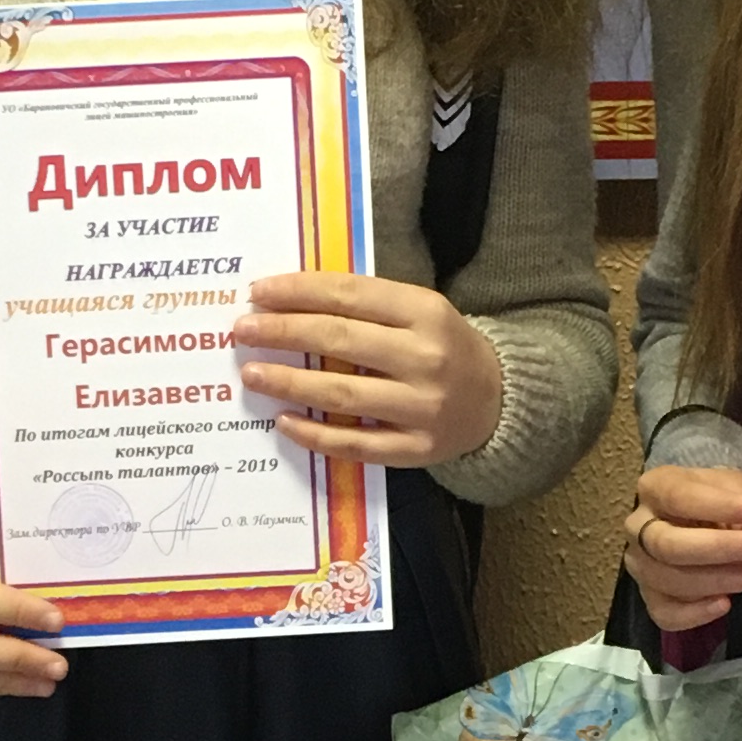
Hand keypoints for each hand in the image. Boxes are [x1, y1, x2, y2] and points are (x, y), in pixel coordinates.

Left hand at [233, 272, 504, 469]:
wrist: (498, 398)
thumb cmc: (442, 346)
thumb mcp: (418, 311)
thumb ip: (365, 305)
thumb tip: (289, 303)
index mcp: (425, 311)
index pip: (349, 295)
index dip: (298, 292)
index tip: (258, 293)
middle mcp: (426, 358)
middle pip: (339, 340)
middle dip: (283, 332)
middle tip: (243, 330)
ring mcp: (422, 407)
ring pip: (342, 394)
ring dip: (290, 382)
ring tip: (252, 373)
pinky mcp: (417, 449)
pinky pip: (355, 444)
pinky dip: (315, 433)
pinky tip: (283, 420)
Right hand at [625, 464, 741, 635]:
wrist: (703, 521)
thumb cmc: (718, 500)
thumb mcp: (732, 486)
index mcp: (654, 488)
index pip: (681, 498)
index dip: (723, 507)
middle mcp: (637, 527)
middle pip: (668, 544)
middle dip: (721, 548)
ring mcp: (639, 565)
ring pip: (669, 580)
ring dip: (720, 580)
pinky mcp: (649, 597)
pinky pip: (665, 613)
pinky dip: (695, 613)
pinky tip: (724, 603)